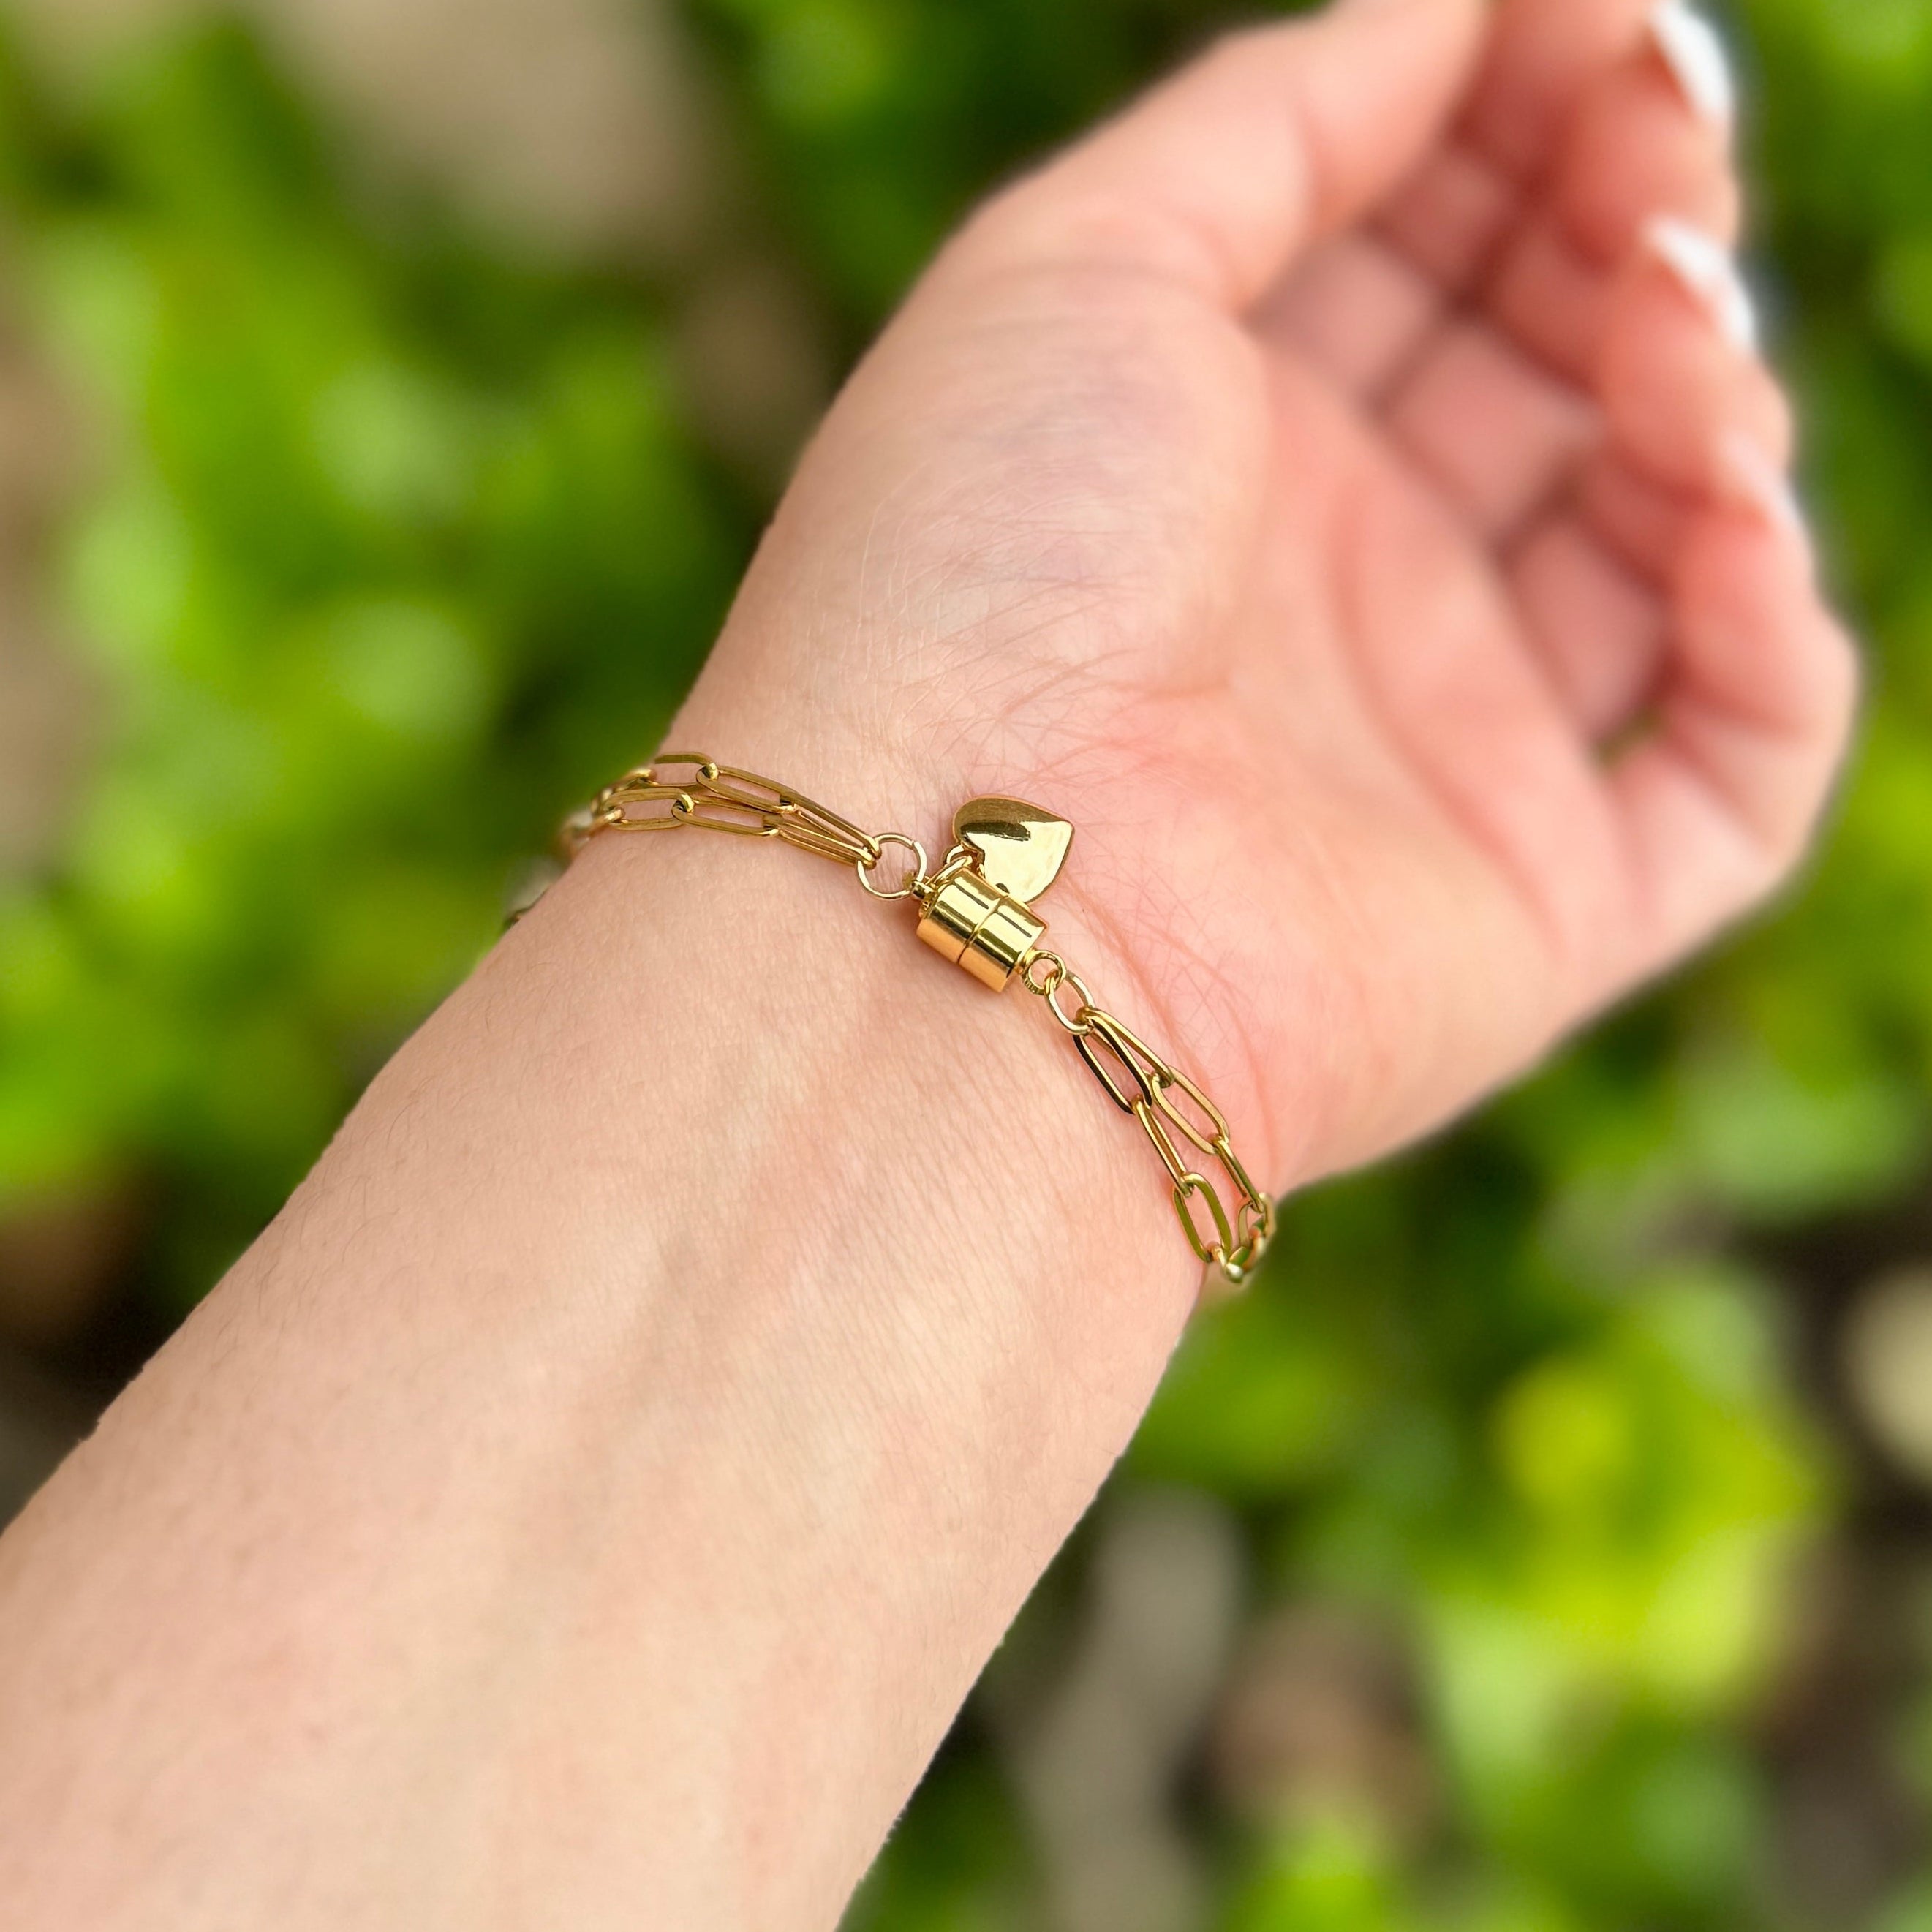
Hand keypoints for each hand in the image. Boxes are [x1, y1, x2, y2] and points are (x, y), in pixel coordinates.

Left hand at [680, 0, 1854, 1191]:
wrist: (964, 884)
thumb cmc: (981, 563)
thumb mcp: (1083, 262)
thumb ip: (1279, 119)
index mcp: (1212, 440)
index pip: (1418, 251)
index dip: (1526, 122)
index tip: (1604, 22)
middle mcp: (1329, 590)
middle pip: (1545, 376)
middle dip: (1627, 232)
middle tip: (1655, 159)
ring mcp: (1437, 750)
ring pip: (1658, 549)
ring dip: (1706, 402)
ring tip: (1670, 334)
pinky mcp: (1537, 907)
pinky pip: (1732, 764)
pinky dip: (1772, 629)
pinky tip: (1725, 517)